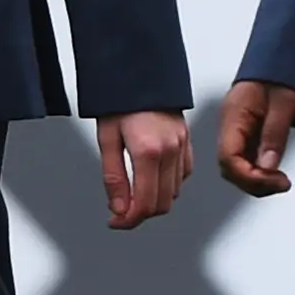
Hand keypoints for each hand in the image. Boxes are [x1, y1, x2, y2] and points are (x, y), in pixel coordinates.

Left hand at [98, 109, 192, 228]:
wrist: (140, 72)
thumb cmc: (120, 101)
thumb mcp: (107, 139)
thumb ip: (113, 178)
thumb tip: (119, 209)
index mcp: (148, 152)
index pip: (144, 203)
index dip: (128, 220)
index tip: (115, 222)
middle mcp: (170, 151)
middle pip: (161, 203)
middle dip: (140, 214)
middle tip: (120, 213)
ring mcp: (182, 146)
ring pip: (174, 193)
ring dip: (154, 201)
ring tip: (133, 195)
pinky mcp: (187, 142)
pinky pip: (183, 176)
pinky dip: (168, 186)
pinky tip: (151, 179)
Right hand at [216, 81, 294, 196]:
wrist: (287, 56)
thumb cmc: (284, 72)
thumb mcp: (285, 101)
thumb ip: (275, 133)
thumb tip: (268, 165)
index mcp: (234, 115)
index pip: (229, 157)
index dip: (249, 176)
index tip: (274, 180)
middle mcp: (231, 125)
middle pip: (231, 167)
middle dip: (255, 182)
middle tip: (282, 183)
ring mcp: (239, 130)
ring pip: (239, 166)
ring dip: (258, 179)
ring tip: (281, 181)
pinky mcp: (249, 133)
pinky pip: (248, 159)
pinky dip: (261, 170)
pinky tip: (276, 172)